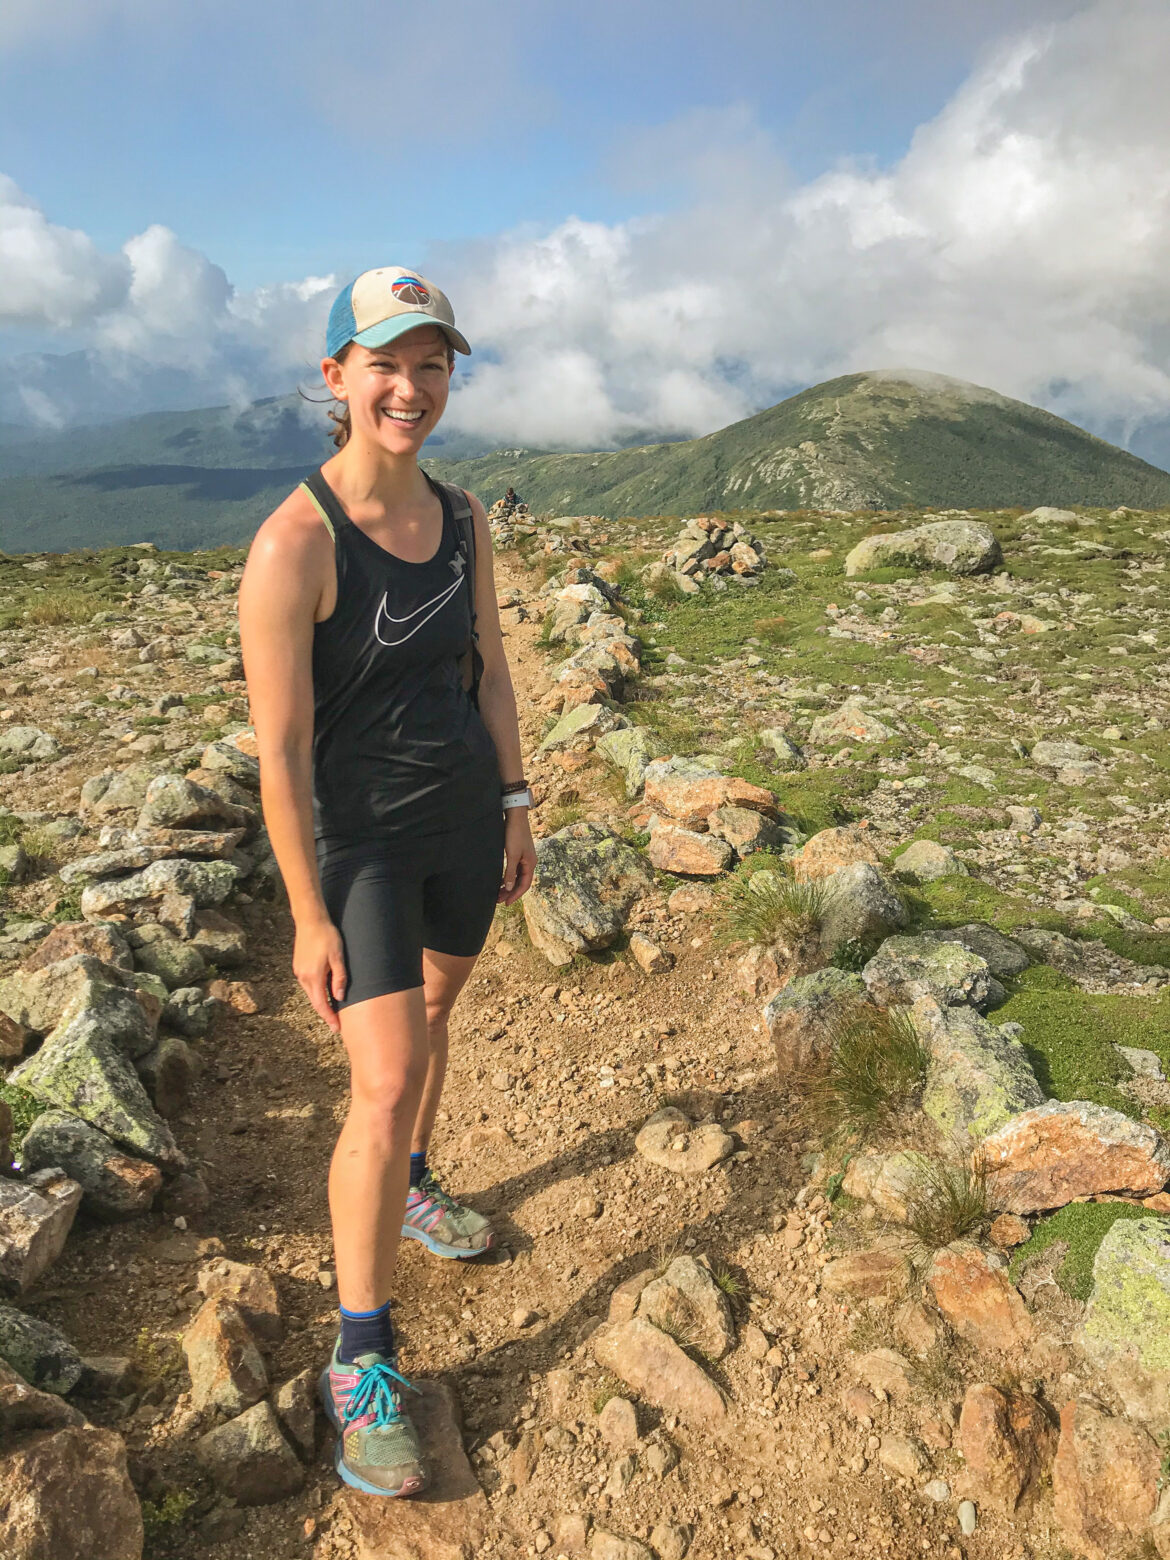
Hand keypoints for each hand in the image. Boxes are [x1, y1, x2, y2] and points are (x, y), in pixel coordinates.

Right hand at [292, 916, 347, 1031]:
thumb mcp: (338, 957)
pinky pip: (308, 984)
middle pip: (315, 1001)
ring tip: (333, 1010)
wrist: (310, 920)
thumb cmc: (327, 936)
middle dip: (326, 1013)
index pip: (321, 1004)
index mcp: (313, 976)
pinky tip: (325, 992)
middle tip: (337, 1023)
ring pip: (311, 993)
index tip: (337, 1028)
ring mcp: (299, 972)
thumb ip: (339, 978)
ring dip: (321, 1002)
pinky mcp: (298, 967)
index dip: (329, 1018)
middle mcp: (303, 977)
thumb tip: (339, 997)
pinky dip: (317, 991)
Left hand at [499, 810, 536, 904]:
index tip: (506, 903)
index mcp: (530, 864)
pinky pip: (515, 870)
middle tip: (499, 900)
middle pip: (521, 882)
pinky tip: (502, 880)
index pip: (524, 885)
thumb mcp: (512, 855)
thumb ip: (510, 872)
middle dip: (511, 892)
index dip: (515, 895)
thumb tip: (509, 888)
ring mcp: (524, 858)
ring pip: (518, 876)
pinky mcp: (519, 853)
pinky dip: (509, 877)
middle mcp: (529, 862)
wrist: (515, 816)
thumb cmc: (514, 834)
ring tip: (498, 893)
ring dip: (509, 885)